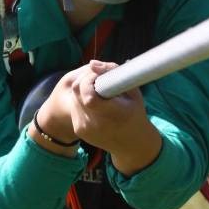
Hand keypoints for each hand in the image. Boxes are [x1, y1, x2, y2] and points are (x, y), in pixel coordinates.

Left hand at [39, 60, 161, 174]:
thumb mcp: (133, 92)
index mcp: (114, 114)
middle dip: (85, 80)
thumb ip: (113, 74)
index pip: (89, 94)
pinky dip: (81, 100)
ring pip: (73, 97)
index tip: (100, 75)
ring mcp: (85, 129)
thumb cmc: (135, 114)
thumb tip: (91, 63)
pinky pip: (74, 106)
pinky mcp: (78, 130)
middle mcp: (96, 124)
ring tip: (98, 91)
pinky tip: (94, 102)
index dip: (90, 79)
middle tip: (98, 79)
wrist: (131, 144)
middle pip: (77, 92)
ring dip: (82, 89)